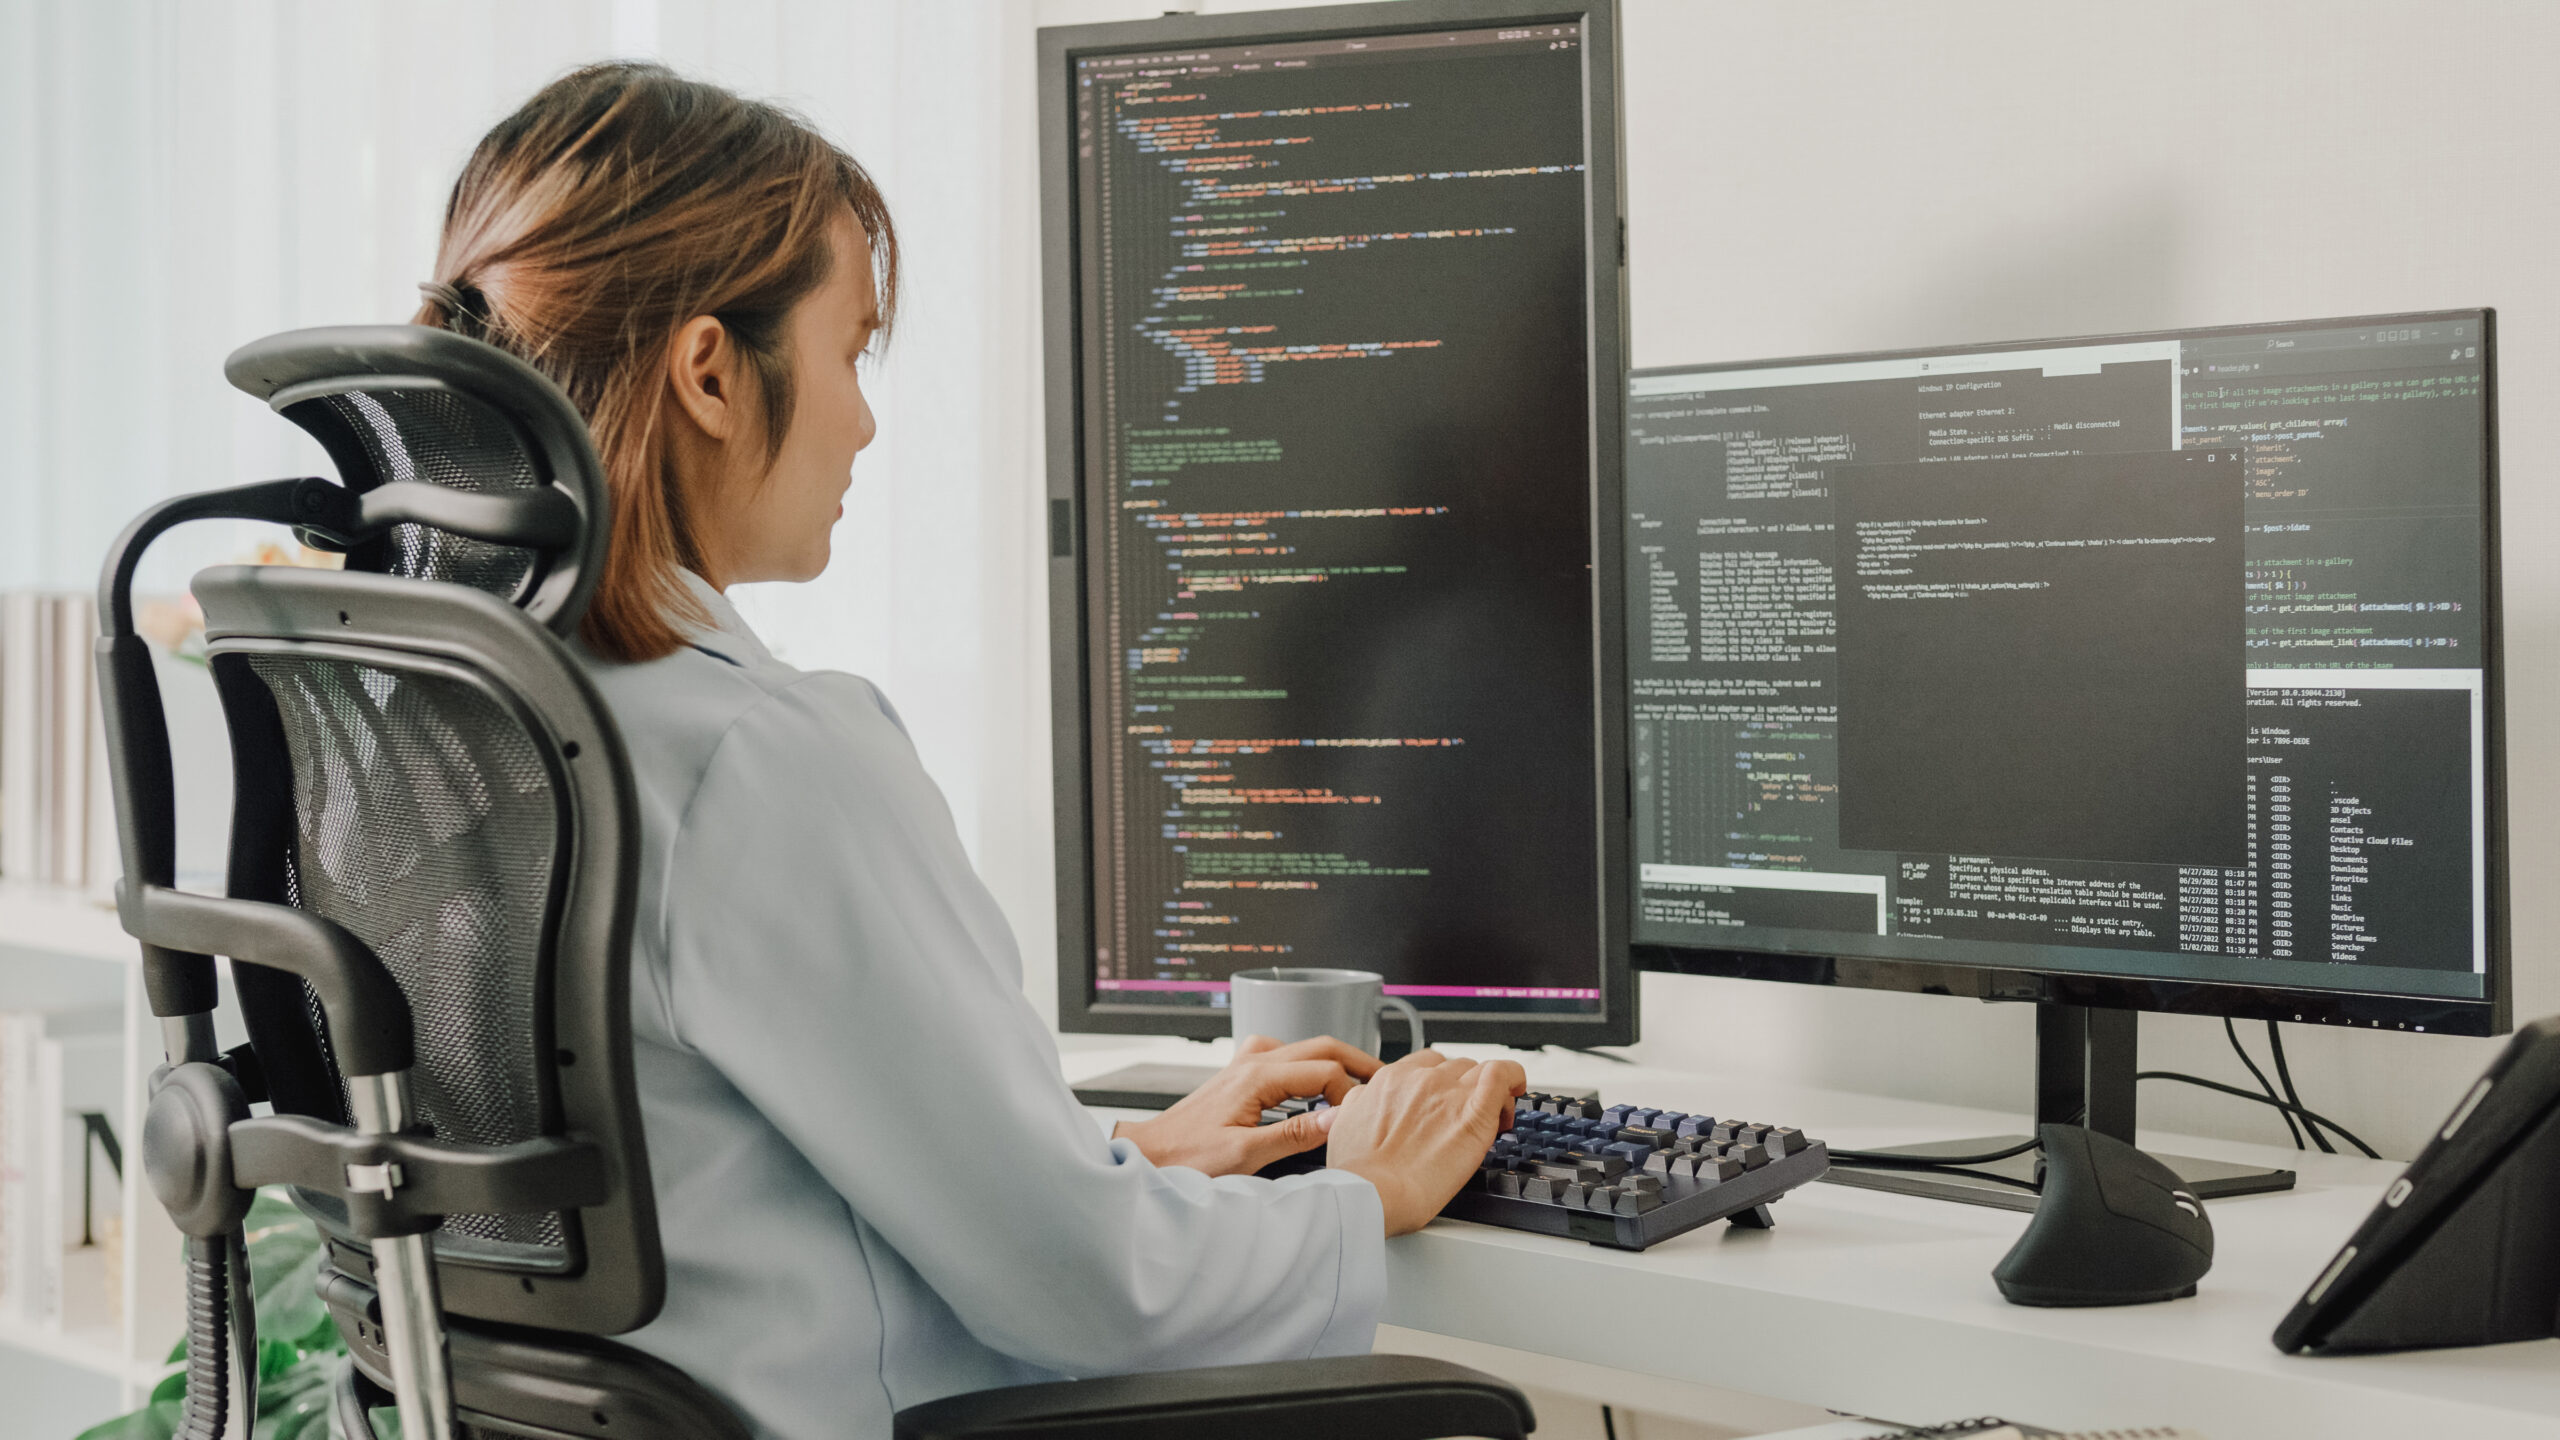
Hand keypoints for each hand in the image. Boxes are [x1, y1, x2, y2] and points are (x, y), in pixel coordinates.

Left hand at [1111, 1035, 1380, 1176]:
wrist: (1149, 1155)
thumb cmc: (1186, 1159)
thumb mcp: (1244, 1156)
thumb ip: (1294, 1135)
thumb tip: (1338, 1118)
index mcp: (1257, 1077)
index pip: (1326, 1070)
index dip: (1351, 1092)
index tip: (1360, 1119)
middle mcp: (1252, 1062)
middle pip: (1320, 1045)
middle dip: (1357, 1061)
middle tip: (1385, 1081)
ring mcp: (1245, 1065)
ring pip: (1304, 1048)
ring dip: (1335, 1061)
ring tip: (1358, 1083)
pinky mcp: (1239, 1075)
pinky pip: (1285, 1057)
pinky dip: (1310, 1065)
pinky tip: (1315, 1085)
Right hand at [1321, 1051, 1528, 1235]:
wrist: (1372, 1193)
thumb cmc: (1359, 1173)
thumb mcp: (1343, 1125)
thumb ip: (1359, 1105)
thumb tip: (1364, 1101)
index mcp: (1390, 1081)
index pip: (1426, 1065)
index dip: (1441, 1083)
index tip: (1446, 1102)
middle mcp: (1420, 1079)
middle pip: (1455, 1067)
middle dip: (1464, 1088)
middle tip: (1467, 1116)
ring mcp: (1448, 1094)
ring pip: (1480, 1070)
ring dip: (1488, 1089)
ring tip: (1494, 1115)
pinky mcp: (1474, 1114)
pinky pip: (1502, 1074)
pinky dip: (1513, 1077)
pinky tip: (1515, 1090)